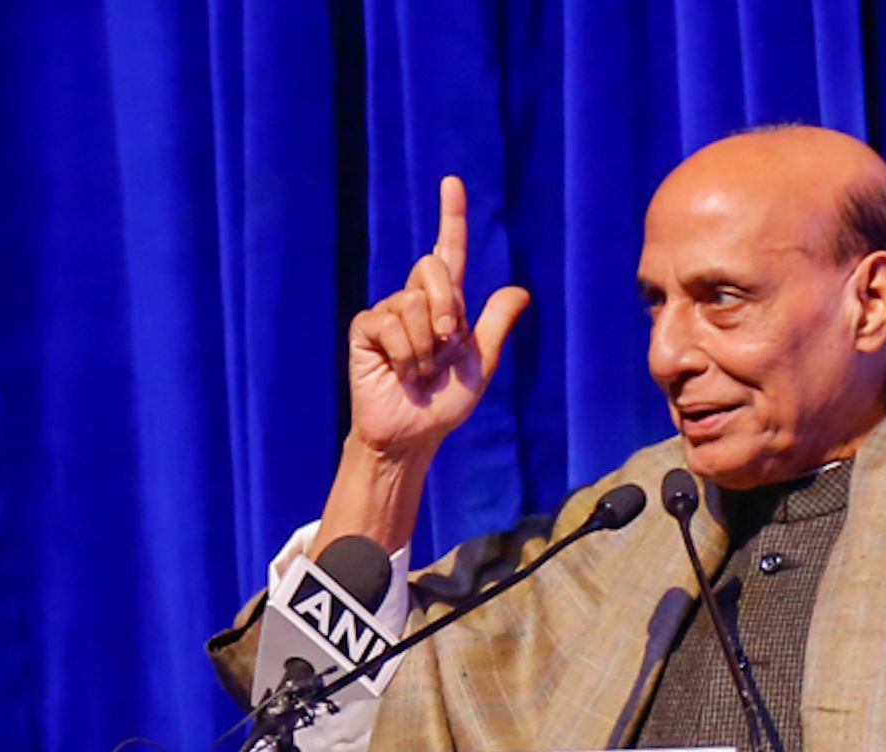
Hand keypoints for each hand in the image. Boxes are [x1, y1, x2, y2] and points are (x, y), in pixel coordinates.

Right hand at [346, 176, 529, 461]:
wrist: (412, 435)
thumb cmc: (444, 405)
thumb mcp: (479, 365)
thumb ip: (494, 326)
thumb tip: (519, 290)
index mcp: (444, 306)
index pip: (447, 253)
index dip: (451, 218)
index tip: (452, 183)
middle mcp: (414, 302)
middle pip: (431, 268)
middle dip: (446, 306)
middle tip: (446, 344)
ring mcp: (387, 313)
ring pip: (413, 303)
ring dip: (426, 346)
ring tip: (419, 372)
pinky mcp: (365, 329)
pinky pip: (390, 323)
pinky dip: (406, 354)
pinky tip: (400, 373)